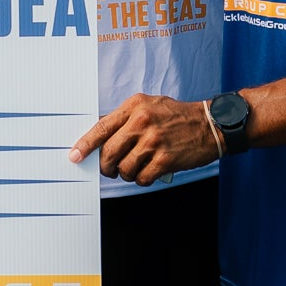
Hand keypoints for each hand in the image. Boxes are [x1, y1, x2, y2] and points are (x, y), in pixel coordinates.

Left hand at [70, 93, 216, 184]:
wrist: (211, 124)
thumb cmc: (177, 116)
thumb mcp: (148, 106)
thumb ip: (125, 118)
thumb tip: (99, 137)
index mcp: (135, 106)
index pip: (101, 127)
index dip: (85, 144)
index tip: (74, 156)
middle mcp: (142, 121)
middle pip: (109, 152)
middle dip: (106, 166)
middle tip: (111, 169)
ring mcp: (154, 141)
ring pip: (124, 168)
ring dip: (127, 173)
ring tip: (138, 167)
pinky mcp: (166, 159)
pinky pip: (142, 178)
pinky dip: (143, 179)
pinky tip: (150, 171)